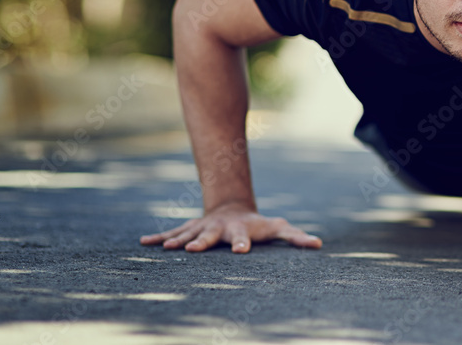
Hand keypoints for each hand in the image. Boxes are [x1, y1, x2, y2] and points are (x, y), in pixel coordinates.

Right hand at [140, 202, 321, 252]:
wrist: (233, 208)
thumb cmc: (259, 225)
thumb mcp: (278, 228)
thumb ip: (296, 237)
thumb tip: (319, 244)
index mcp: (240, 230)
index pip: (242, 238)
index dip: (241, 244)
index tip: (240, 252)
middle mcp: (218, 229)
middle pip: (210, 236)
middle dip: (202, 242)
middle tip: (193, 249)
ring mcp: (202, 228)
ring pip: (187, 234)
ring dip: (176, 241)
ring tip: (167, 248)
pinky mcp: (189, 230)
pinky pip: (172, 234)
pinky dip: (158, 239)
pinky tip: (143, 244)